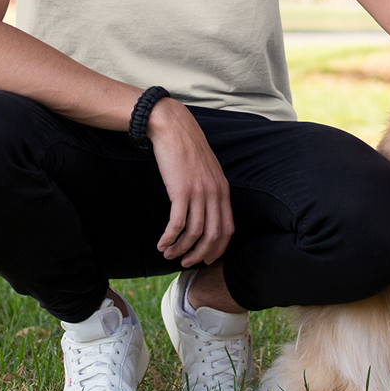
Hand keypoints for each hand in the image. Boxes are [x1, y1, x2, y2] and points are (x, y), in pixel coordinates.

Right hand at [146, 98, 233, 266]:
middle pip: (213, 236)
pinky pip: (177, 224)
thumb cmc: (187, 149)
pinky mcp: (180, 190)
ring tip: (168, 254)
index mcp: (223, 189)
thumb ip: (210, 190)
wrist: (173, 127)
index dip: (217, 249)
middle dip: (199, 255)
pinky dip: (169, 238)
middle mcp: (214, 192)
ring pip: (194, 233)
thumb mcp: (207, 170)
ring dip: (180, 249)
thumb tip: (206, 212)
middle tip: (185, 262)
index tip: (205, 259)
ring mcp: (199, 192)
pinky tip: (161, 244)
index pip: (228, 229)